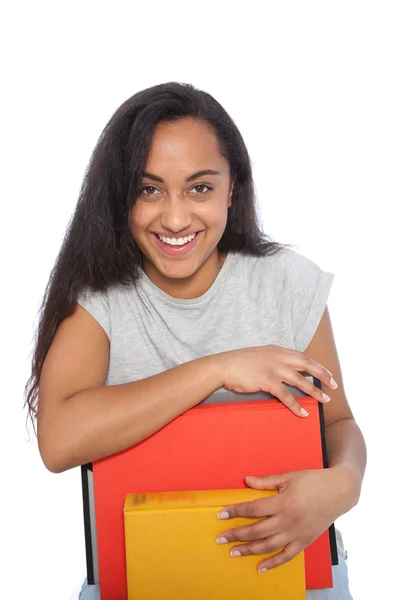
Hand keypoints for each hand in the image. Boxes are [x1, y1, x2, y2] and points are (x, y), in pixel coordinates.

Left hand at [216, 469, 349, 572]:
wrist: (339, 492)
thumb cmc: (314, 481)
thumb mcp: (289, 477)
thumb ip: (266, 481)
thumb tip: (246, 480)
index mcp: (283, 502)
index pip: (253, 509)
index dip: (235, 511)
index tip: (221, 514)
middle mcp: (288, 520)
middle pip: (256, 530)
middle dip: (236, 534)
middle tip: (221, 538)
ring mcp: (296, 533)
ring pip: (268, 546)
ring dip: (249, 550)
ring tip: (234, 551)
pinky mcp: (304, 541)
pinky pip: (286, 556)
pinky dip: (273, 563)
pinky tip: (260, 567)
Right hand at [220, 344, 337, 416]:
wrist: (223, 366)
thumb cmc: (238, 362)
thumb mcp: (259, 355)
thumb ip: (272, 359)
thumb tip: (282, 369)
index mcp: (277, 350)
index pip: (302, 356)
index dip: (316, 365)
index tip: (326, 373)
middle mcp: (279, 357)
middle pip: (307, 365)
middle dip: (323, 375)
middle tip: (334, 385)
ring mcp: (274, 369)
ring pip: (301, 381)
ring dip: (314, 391)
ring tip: (324, 400)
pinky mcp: (267, 381)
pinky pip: (286, 395)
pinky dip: (296, 405)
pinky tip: (303, 412)